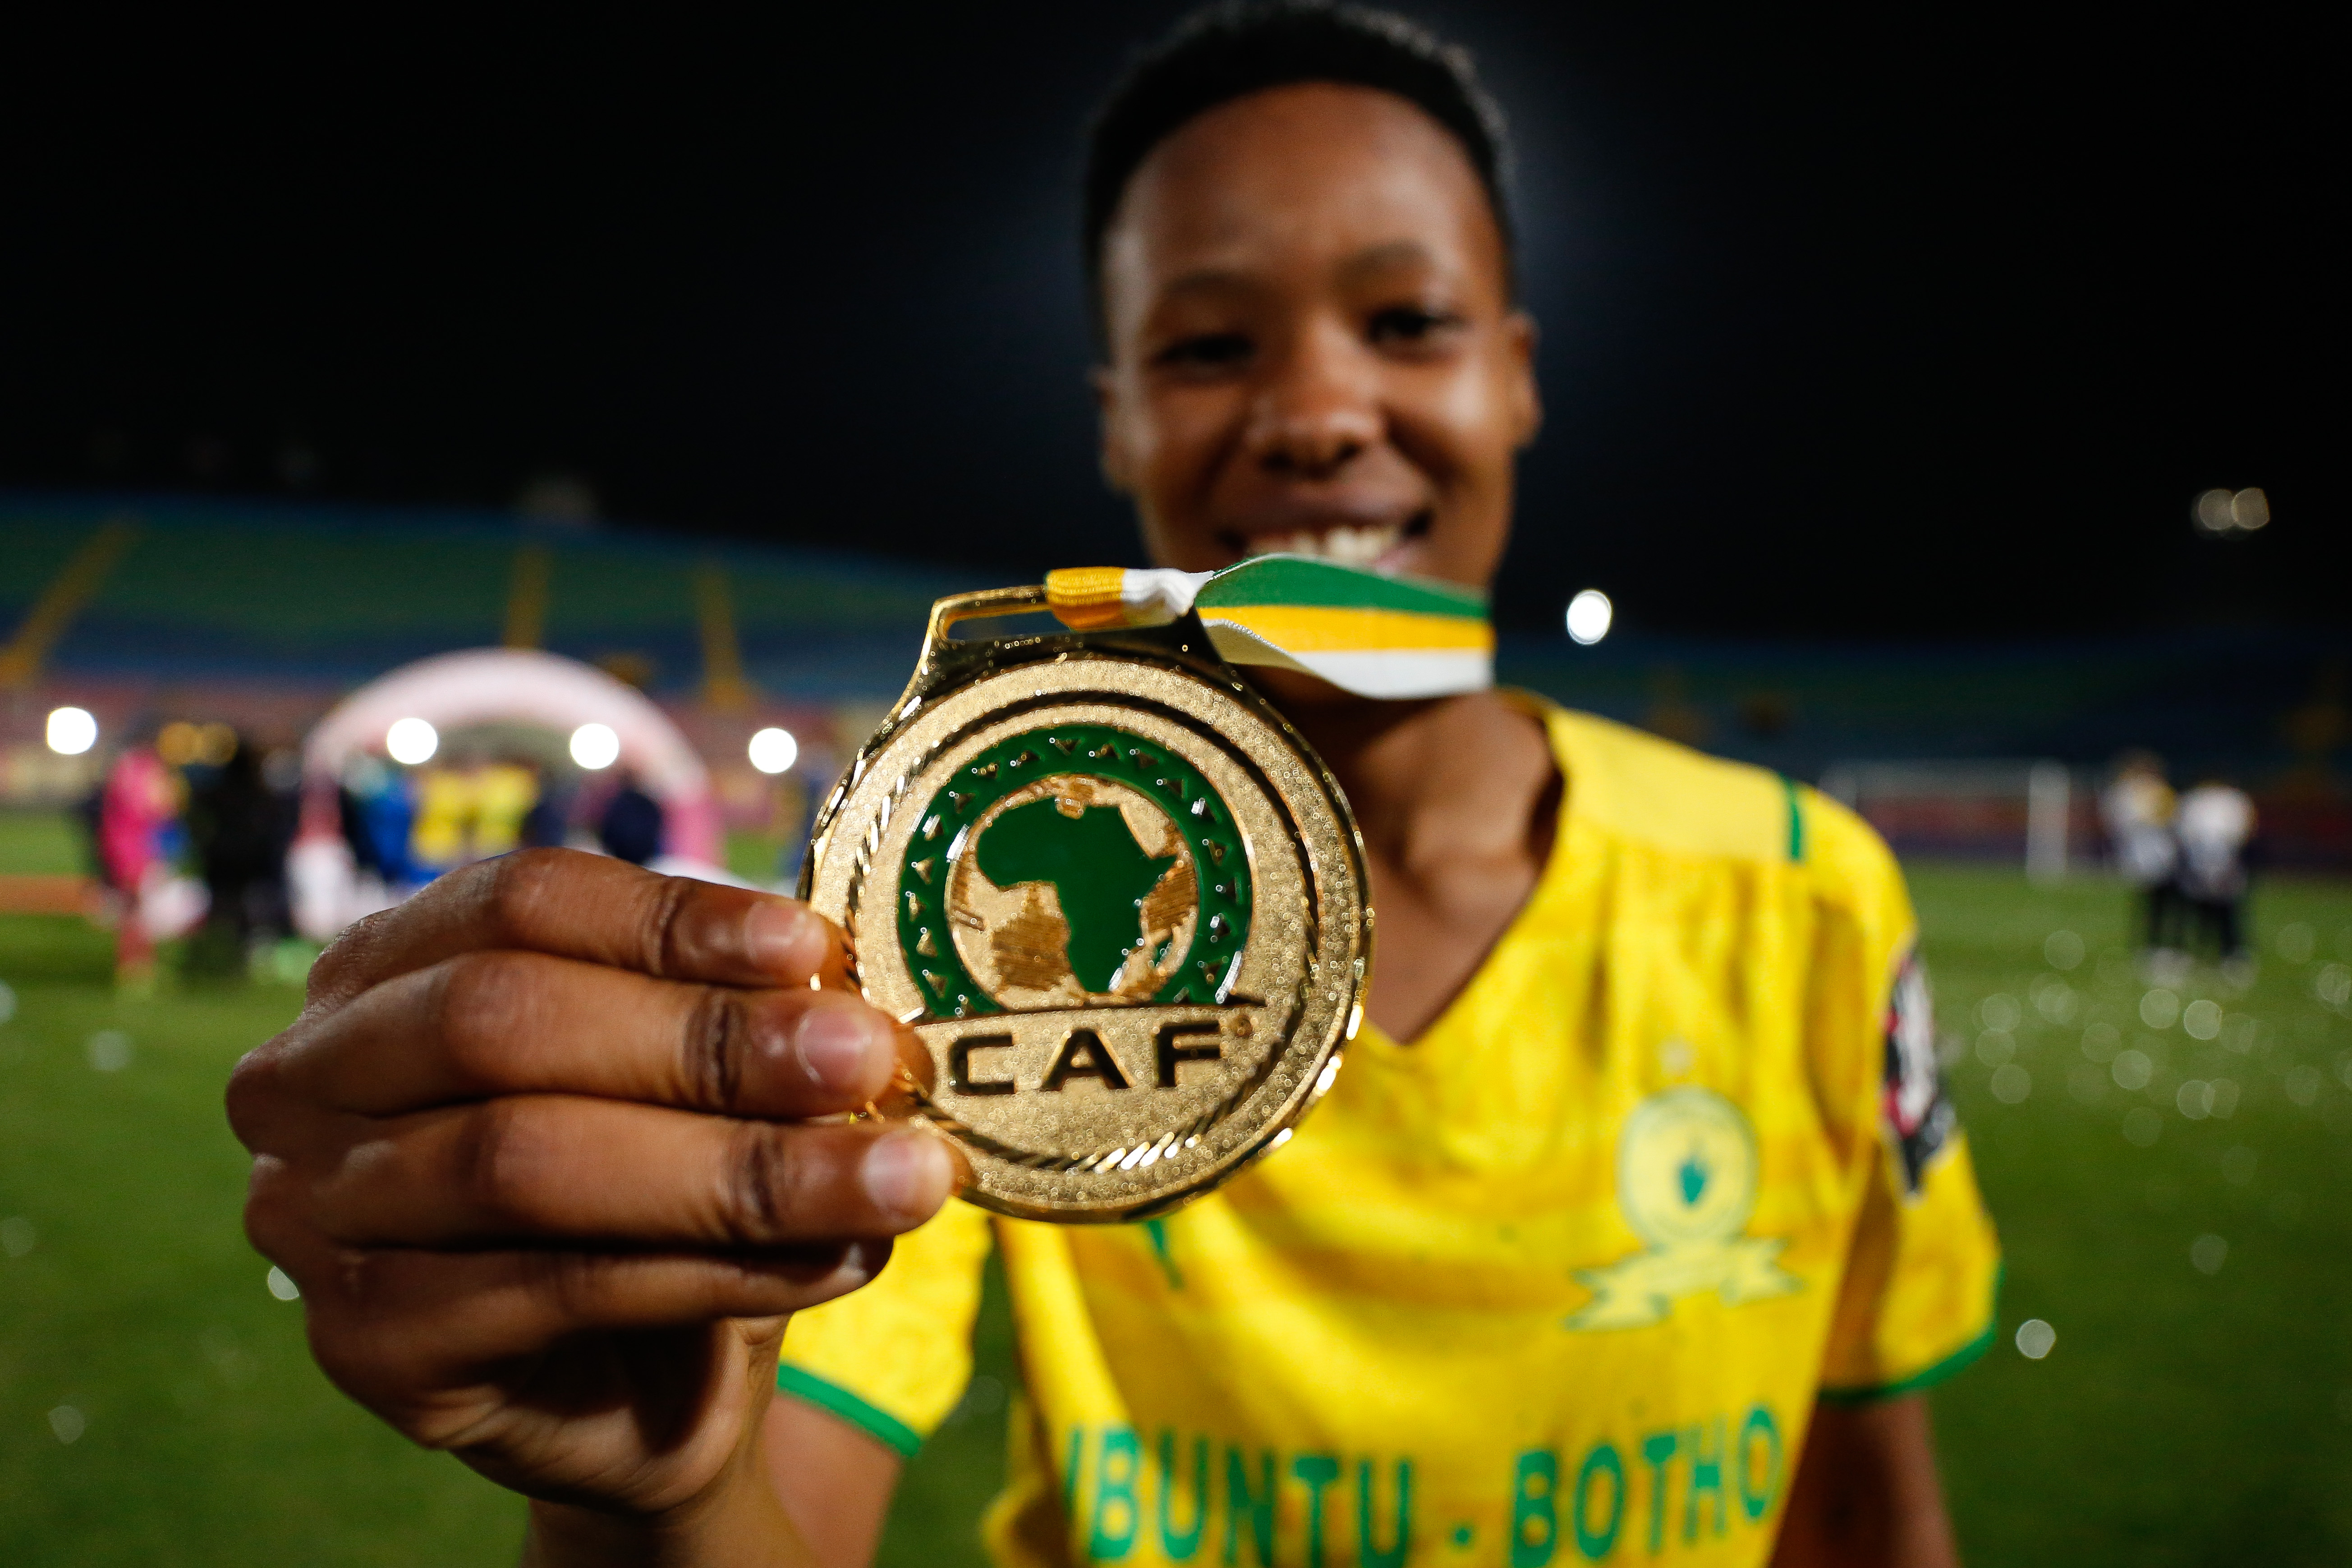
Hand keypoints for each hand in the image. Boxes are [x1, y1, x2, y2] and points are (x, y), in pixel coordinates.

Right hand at [228, 850, 954, 1545]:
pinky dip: (722, 1268)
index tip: (816, 949)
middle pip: (506, 1021)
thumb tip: (844, 986)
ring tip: (896, 1175)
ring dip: (743, 1167)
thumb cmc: (656, 1195)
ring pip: (533, 1163)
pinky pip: (563, 1287)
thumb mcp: (690, 1078)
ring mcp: (314, 1217)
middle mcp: (310, 1079)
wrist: (627, 1391)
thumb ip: (738, 1014)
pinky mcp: (368, 1347)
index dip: (673, 919)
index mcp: (382, 969)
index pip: (521, 901)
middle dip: (707, 1041)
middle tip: (869, 1058)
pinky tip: (840, 1257)